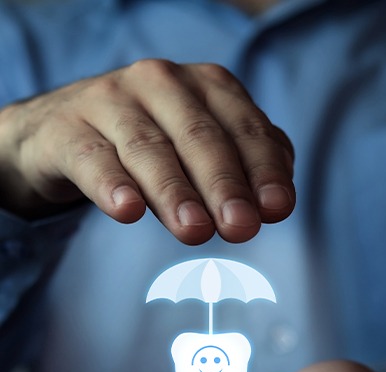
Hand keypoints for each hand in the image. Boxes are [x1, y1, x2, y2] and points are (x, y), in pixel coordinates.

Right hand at [0, 60, 294, 243]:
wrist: (64, 130)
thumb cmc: (148, 141)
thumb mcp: (199, 147)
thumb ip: (242, 164)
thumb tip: (277, 200)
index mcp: (204, 87)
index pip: (244, 129)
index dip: (264, 170)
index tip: (275, 210)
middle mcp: (160, 83)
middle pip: (199, 137)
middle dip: (224, 184)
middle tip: (240, 227)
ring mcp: (110, 101)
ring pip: (149, 148)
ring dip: (174, 191)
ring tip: (194, 230)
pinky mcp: (67, 129)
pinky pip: (92, 157)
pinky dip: (111, 184)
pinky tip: (127, 210)